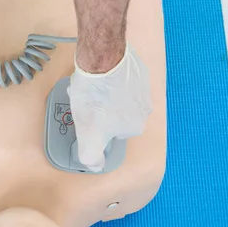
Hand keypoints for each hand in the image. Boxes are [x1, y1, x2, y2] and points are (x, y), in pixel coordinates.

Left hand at [68, 44, 151, 171]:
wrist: (102, 60)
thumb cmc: (95, 98)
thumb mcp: (88, 135)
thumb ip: (92, 156)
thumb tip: (96, 166)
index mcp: (134, 127)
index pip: (111, 133)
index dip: (96, 127)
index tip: (86, 119)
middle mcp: (144, 109)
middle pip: (115, 114)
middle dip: (99, 109)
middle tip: (84, 102)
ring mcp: (142, 87)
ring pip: (117, 95)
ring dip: (103, 93)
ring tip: (86, 85)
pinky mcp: (137, 68)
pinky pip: (121, 77)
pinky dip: (110, 77)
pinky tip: (96, 72)